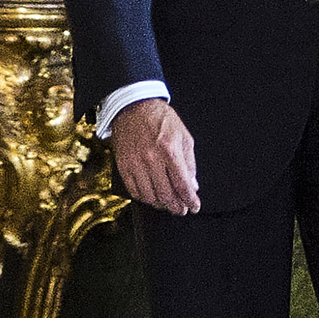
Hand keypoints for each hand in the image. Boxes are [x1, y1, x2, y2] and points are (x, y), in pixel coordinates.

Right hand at [111, 98, 198, 214]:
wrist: (134, 108)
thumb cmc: (161, 120)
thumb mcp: (184, 136)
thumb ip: (190, 163)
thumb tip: (193, 185)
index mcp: (169, 151)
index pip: (182, 184)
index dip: (190, 200)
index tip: (194, 206)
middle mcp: (151, 159)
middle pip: (166, 194)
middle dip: (176, 206)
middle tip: (181, 209)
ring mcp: (135, 164)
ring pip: (149, 196)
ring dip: (161, 204)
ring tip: (168, 204)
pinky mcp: (123, 166)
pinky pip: (134, 191)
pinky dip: (144, 198)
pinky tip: (152, 198)